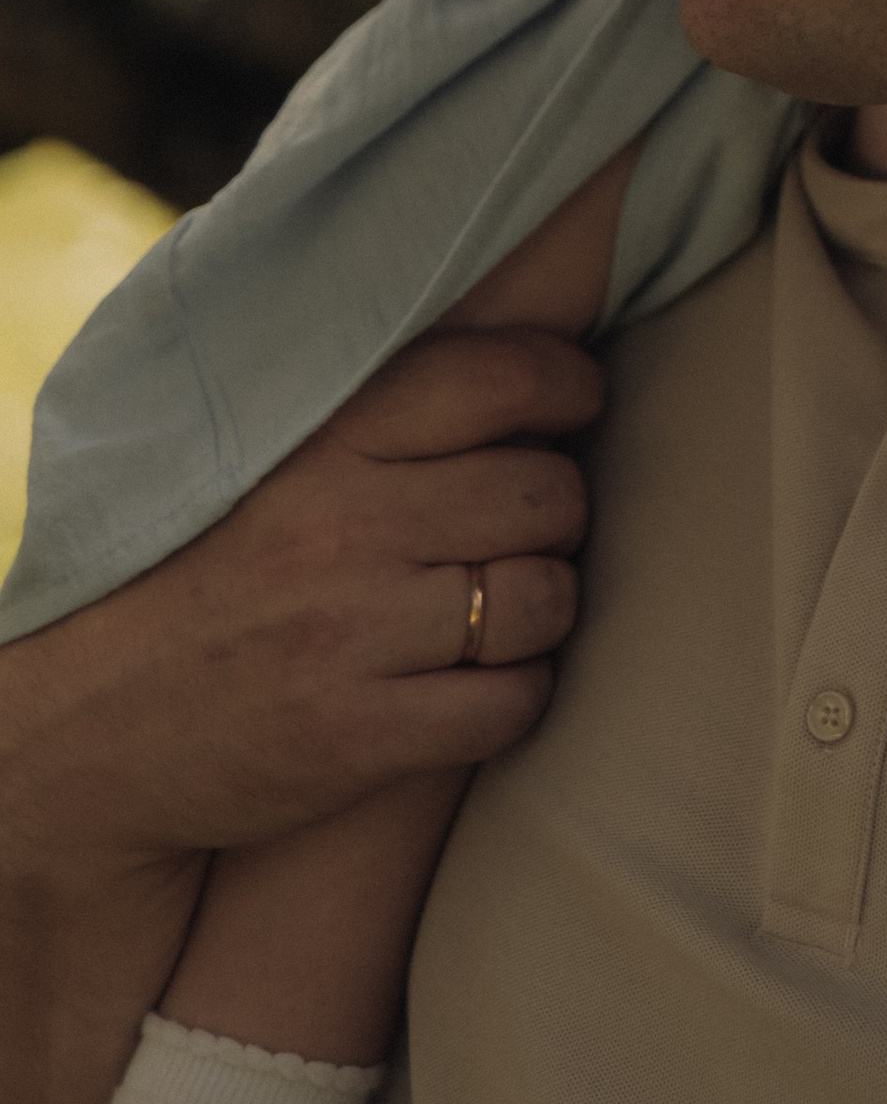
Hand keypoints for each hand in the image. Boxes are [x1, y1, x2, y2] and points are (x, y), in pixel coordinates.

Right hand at [0, 322, 602, 882]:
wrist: (92, 734)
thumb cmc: (214, 580)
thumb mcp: (280, 466)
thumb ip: (388, 410)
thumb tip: (533, 365)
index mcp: (326, 443)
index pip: (498, 377)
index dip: (567, 384)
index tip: (576, 403)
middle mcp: (344, 529)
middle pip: (545, 492)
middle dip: (560, 510)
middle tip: (529, 526)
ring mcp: (352, 637)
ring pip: (544, 599)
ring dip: (548, 605)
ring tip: (508, 606)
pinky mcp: (356, 738)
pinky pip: (510, 705)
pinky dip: (520, 694)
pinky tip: (487, 683)